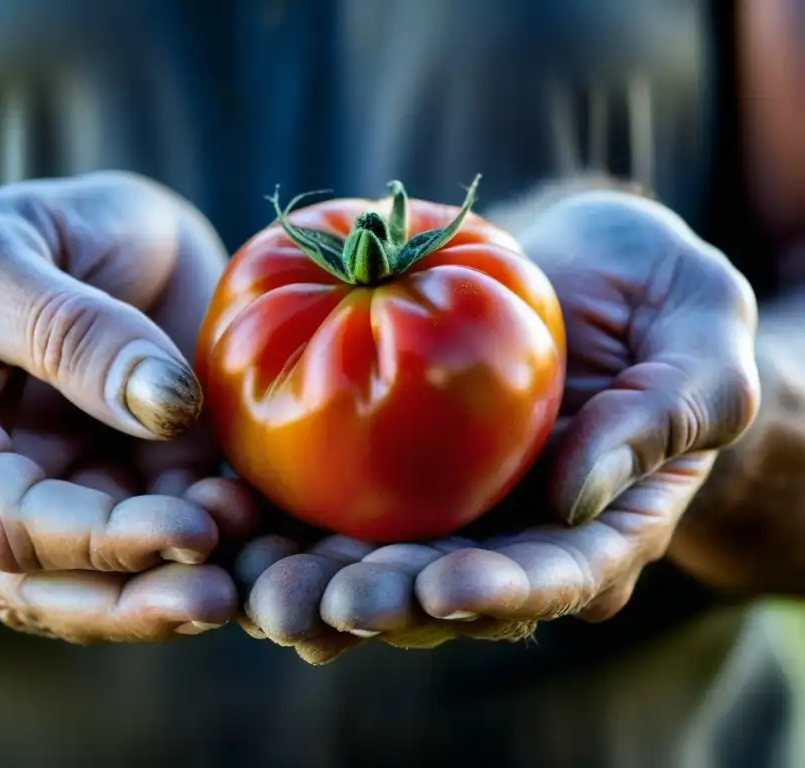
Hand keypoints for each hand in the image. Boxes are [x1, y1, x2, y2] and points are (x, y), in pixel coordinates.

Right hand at [0, 172, 257, 642]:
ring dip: (164, 600)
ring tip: (245, 582)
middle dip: (136, 597)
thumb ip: (77, 329)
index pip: (2, 516)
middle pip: (40, 582)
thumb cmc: (30, 233)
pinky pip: (127, 569)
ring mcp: (20, 511)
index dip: (99, 537)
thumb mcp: (20, 244)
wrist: (76, 247)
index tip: (193, 528)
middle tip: (225, 595)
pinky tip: (244, 559)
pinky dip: (183, 573)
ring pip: (83, 596)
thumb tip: (162, 408)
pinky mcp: (87, 514)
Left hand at [234, 190, 760, 662]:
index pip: (554, 578)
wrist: (589, 268)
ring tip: (255, 580)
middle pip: (443, 590)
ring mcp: (442, 502)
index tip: (443, 588)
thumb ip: (667, 414)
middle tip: (315, 605)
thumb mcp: (702, 333)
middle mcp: (510, 531)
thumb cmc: (663, 298)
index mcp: (597, 525)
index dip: (500, 592)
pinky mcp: (383, 461)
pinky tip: (227, 510)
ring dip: (311, 579)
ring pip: (373, 560)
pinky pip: (328, 494)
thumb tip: (581, 493)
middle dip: (380, 606)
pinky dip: (279, 510)